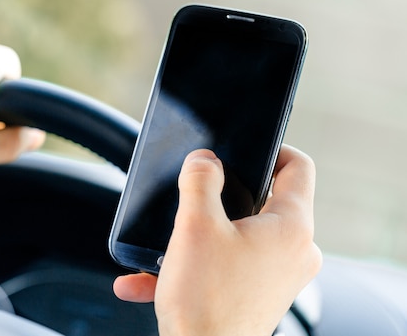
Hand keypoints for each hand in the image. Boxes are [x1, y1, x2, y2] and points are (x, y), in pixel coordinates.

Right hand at [113, 145, 321, 335]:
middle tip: (197, 198)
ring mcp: (280, 276)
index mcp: (291, 227)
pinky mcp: (260, 295)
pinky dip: (197, 265)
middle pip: (267, 201)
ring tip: (169, 245)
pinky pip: (229, 267)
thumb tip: (204, 160)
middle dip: (226, 196)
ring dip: (202, 235)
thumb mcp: (194, 225)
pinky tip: (151, 277)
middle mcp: (296, 252)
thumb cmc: (205, 300)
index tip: (242, 151)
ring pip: (241, 236)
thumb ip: (200, 180)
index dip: (272, 149)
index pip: (298, 167)